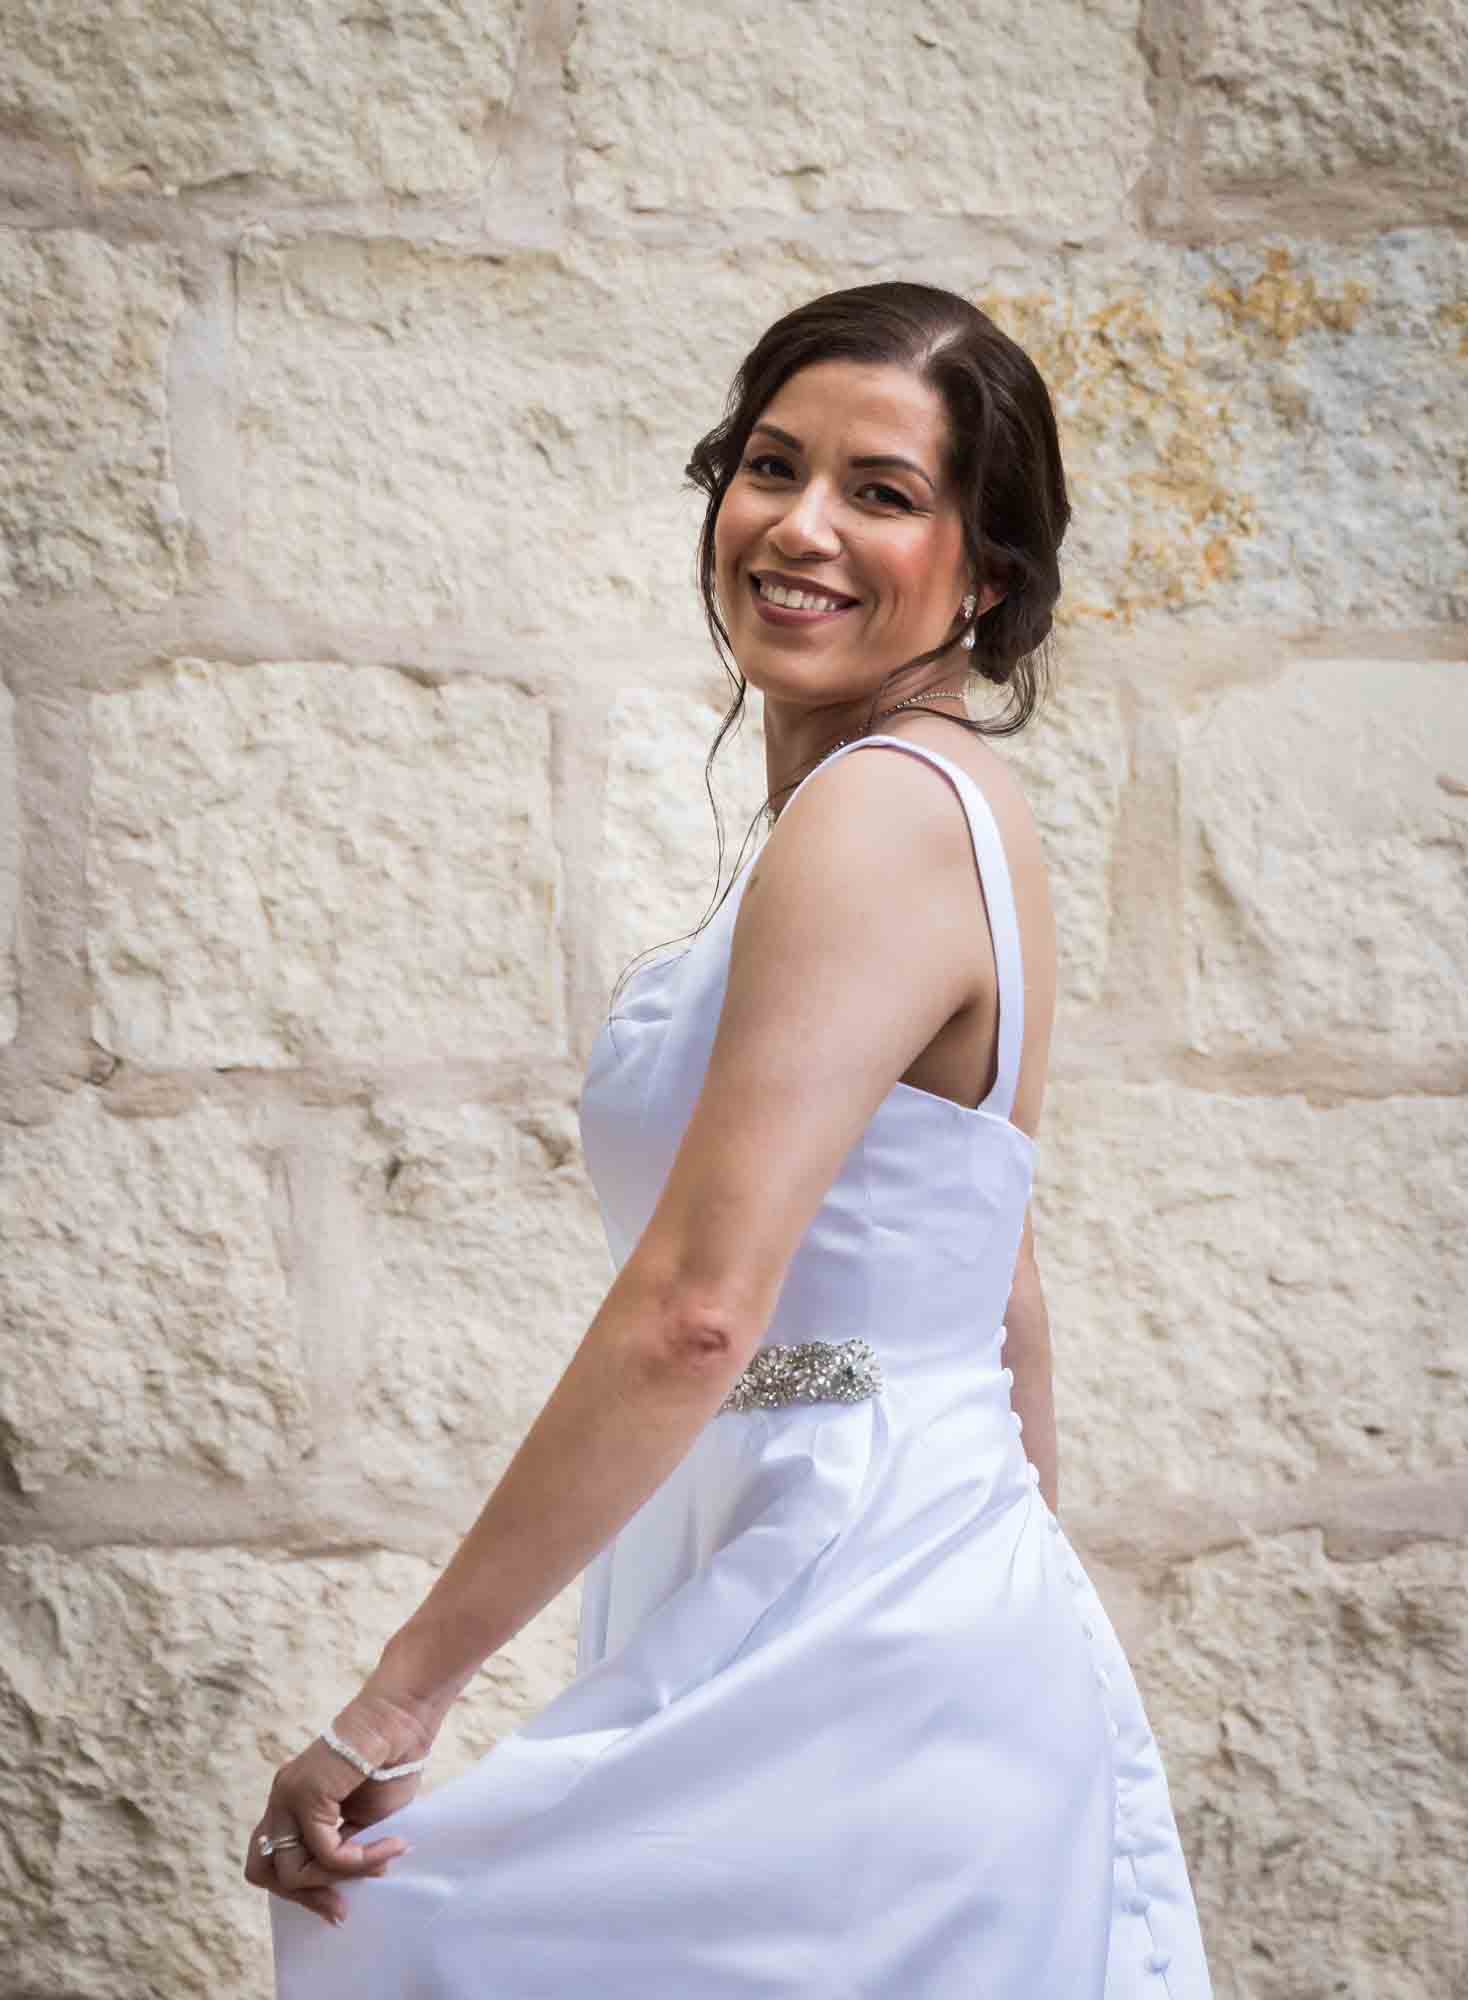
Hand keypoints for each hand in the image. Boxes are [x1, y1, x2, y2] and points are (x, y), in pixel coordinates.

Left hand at [244, 1685, 442, 1928]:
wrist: (401, 1720)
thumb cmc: (391, 1764)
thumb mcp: (365, 1822)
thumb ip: (346, 1850)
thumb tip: (344, 1888)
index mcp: (291, 1806)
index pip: (274, 1862)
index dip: (303, 1891)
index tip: (339, 1906)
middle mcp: (280, 1801)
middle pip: (261, 1871)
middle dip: (302, 1896)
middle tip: (340, 1908)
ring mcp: (287, 1795)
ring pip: (289, 1870)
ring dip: (337, 1879)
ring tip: (377, 1867)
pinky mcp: (305, 1793)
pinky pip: (324, 1851)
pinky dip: (357, 1860)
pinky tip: (387, 1848)